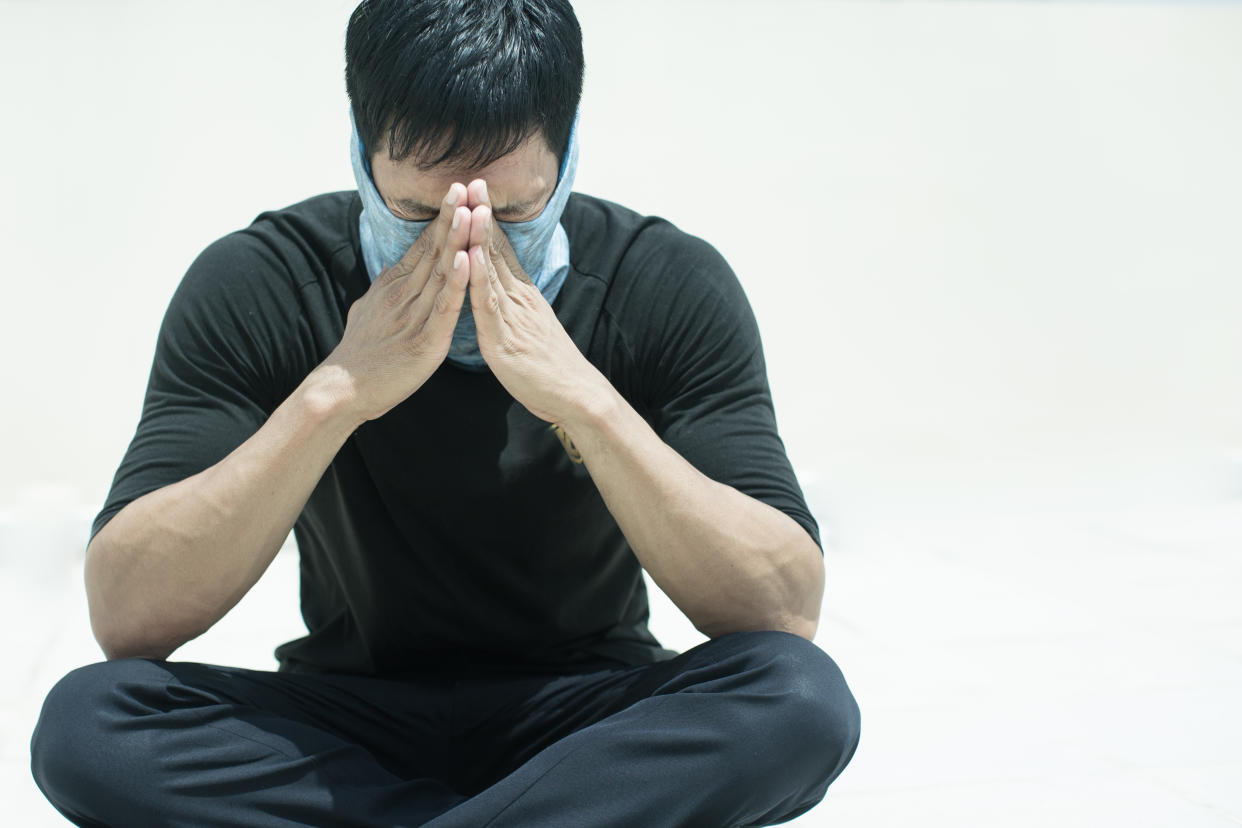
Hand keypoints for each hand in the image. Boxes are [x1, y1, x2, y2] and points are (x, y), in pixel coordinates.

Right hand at [321, 183, 472, 421]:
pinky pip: (444, 307)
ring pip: (441, 271)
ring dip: (457, 240)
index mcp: (394, 285)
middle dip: (452, 216)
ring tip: (470, 211)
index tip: (458, 190)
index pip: (423, 245)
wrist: (343, 389)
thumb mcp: (370, 309)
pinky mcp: (425, 340)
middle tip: (466, 185)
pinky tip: (466, 261)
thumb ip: (387, 288)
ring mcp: (414, 316)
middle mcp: (404, 294)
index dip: (442, 218)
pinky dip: (455, 283)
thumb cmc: (359, 353)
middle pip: (433, 249)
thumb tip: (393, 270)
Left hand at [464, 179, 611, 424]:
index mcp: (522, 296)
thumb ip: (515, 305)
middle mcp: (518, 299)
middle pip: (496, 250)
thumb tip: (503, 290)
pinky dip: (478, 278)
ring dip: (479, 235)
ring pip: (491, 270)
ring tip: (470, 204)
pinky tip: (470, 256)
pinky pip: (488, 304)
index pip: (502, 250)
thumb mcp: (532, 327)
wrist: (577, 395)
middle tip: (472, 178)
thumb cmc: (551, 367)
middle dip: (482, 214)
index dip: (488, 219)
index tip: (477, 189)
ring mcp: (512, 316)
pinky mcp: (504, 339)